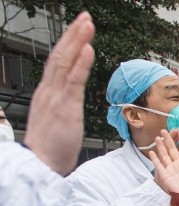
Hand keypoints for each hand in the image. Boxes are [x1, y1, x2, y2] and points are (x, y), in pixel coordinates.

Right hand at [23, 12, 94, 174]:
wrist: (40, 163)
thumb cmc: (51, 147)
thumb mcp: (57, 120)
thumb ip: (62, 105)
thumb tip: (69, 98)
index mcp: (47, 93)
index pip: (58, 63)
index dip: (69, 45)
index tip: (79, 31)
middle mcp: (49, 90)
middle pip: (60, 56)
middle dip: (73, 35)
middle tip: (85, 17)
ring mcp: (55, 97)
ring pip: (65, 62)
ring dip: (77, 41)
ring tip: (87, 24)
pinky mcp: (64, 107)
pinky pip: (73, 81)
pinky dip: (81, 63)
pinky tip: (88, 49)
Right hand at [150, 128, 178, 197]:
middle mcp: (178, 165)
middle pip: (172, 149)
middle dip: (168, 140)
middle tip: (164, 130)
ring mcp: (171, 170)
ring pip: (165, 155)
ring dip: (161, 146)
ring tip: (158, 137)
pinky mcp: (165, 176)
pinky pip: (159, 165)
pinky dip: (155, 159)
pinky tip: (151, 152)